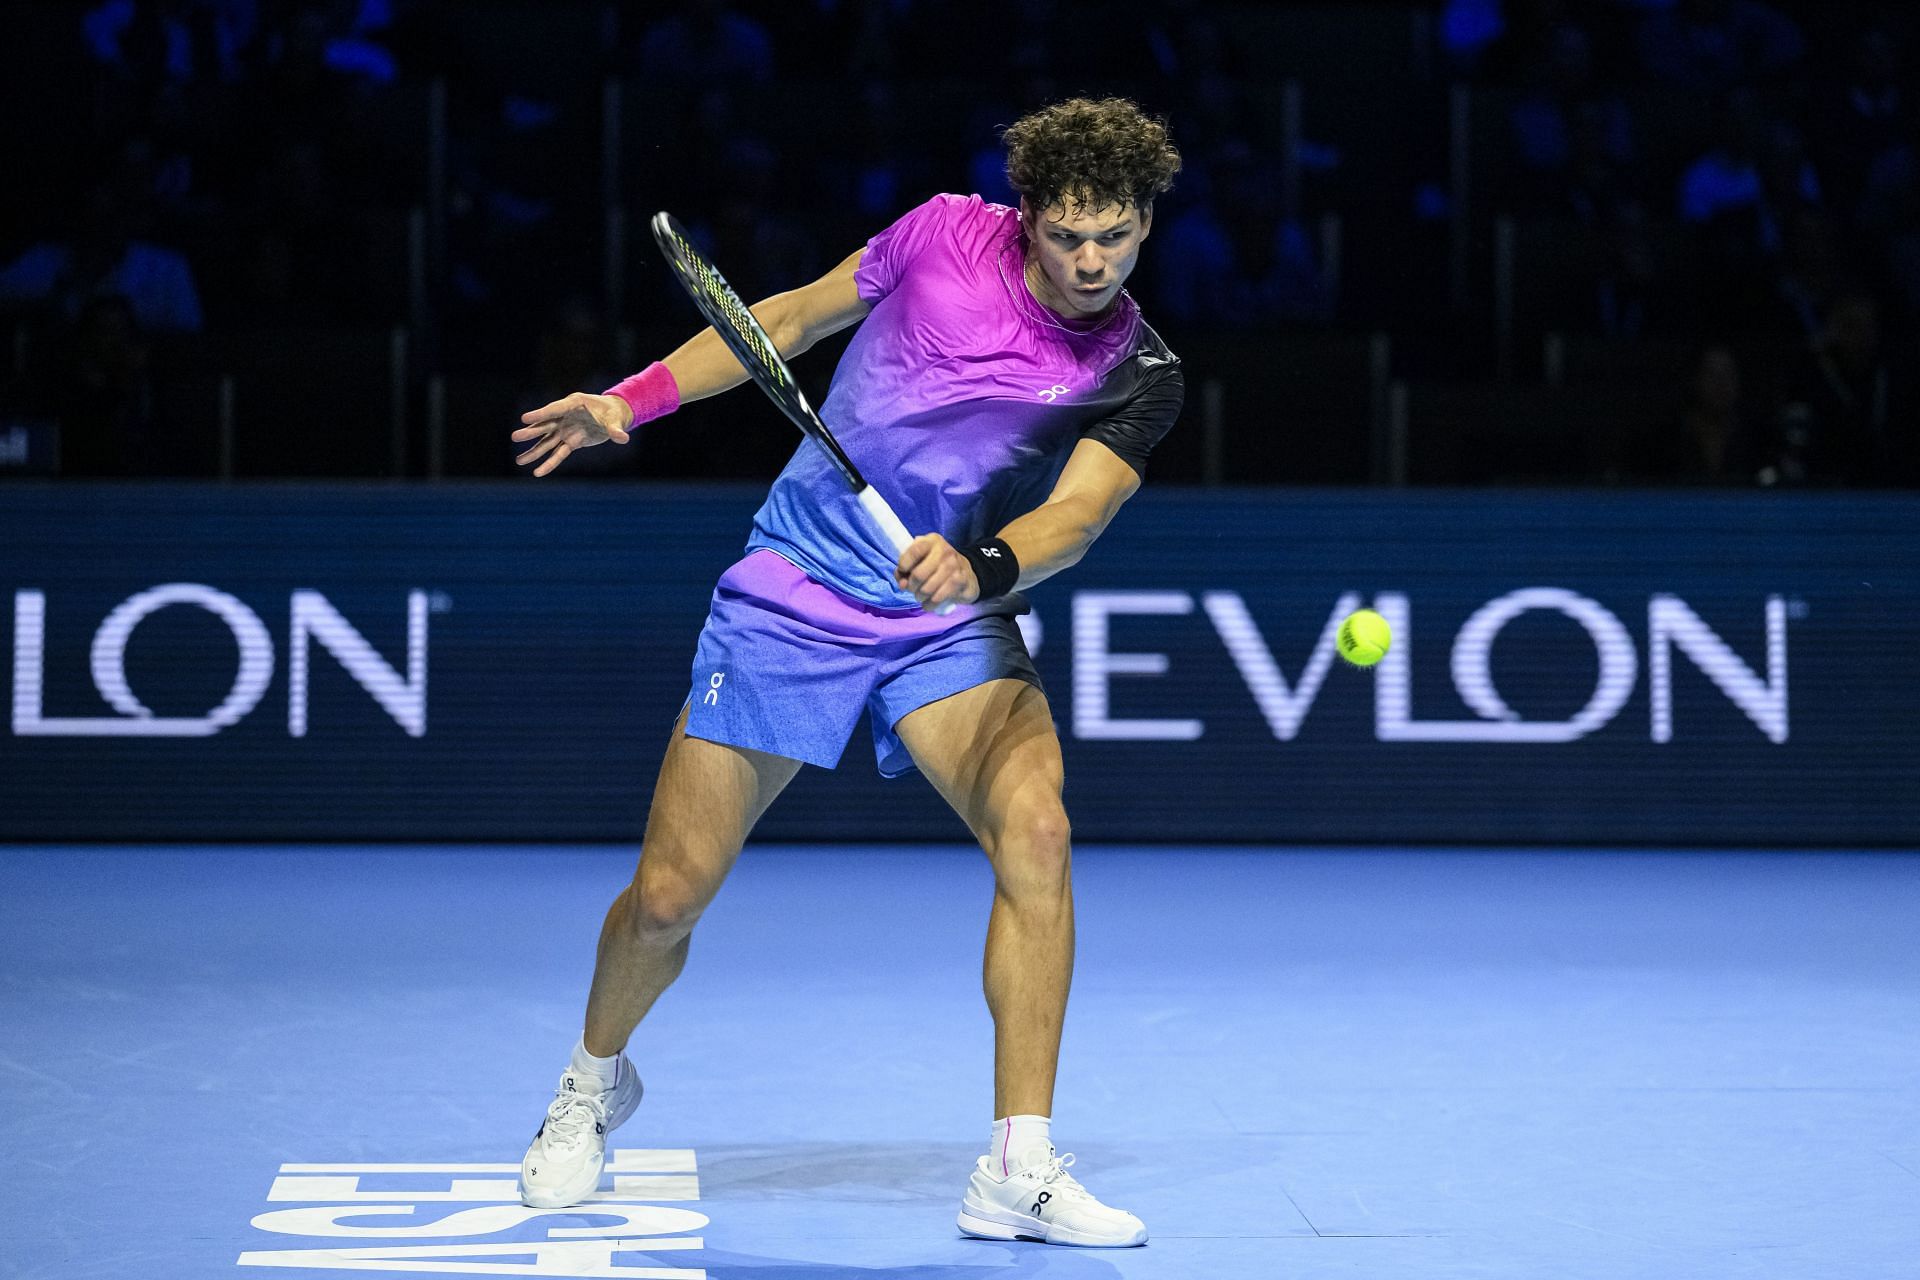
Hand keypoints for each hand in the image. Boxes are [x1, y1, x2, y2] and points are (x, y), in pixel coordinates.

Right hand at [511, 392, 632, 476]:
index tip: (524, 419)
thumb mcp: (616, 420)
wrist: (613, 416)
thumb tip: (622, 438)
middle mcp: (565, 417)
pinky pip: (557, 454)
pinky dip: (548, 464)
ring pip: (547, 442)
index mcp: (574, 404)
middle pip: (545, 425)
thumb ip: (616, 429)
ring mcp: (565, 430)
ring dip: (534, 452)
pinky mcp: (570, 442)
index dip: (539, 414)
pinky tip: (537, 472)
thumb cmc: (613, 413)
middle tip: (515, 437)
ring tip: (519, 461)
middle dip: (531, 432)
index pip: (554, 409)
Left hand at [895, 533, 977, 611]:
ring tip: (920, 596)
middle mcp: (944, 551)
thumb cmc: (936, 566)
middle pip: (919, 574)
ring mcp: (954, 566)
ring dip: (919, 596)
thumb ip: (905, 569)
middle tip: (912, 589)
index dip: (904, 564)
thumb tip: (902, 584)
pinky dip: (929, 604)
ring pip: (927, 589)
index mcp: (932, 541)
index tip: (903, 571)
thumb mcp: (920, 560)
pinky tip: (928, 604)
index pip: (914, 551)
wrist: (966, 572)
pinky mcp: (960, 581)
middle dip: (911, 586)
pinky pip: (937, 598)